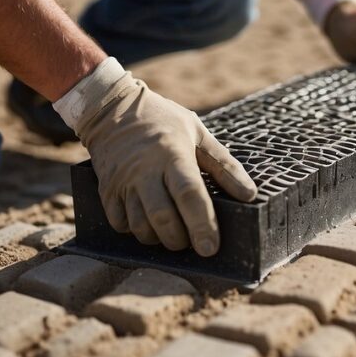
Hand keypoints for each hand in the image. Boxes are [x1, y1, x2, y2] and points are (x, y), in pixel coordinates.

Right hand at [75, 75, 256, 255]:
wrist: (112, 109)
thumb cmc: (163, 121)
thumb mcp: (198, 133)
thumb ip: (225, 165)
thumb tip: (250, 195)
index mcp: (172, 154)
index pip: (189, 195)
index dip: (202, 224)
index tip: (211, 248)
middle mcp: (145, 170)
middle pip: (163, 218)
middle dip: (181, 239)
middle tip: (194, 242)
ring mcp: (122, 182)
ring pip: (140, 226)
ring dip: (160, 239)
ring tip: (174, 234)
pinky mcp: (106, 191)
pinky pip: (120, 224)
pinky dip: (136, 231)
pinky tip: (149, 224)